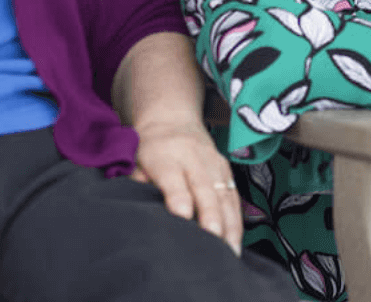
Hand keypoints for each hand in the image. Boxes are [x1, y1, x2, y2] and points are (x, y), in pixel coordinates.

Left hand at [132, 119, 242, 252]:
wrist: (172, 119)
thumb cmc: (149, 148)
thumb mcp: (134, 160)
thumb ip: (135, 183)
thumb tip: (136, 209)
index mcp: (165, 155)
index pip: (173, 177)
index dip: (178, 197)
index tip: (181, 216)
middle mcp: (194, 157)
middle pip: (204, 187)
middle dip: (210, 214)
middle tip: (212, 237)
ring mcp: (214, 163)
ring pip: (224, 194)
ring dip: (229, 223)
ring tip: (229, 251)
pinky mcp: (227, 171)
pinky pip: (234, 198)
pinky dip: (236, 222)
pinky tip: (235, 243)